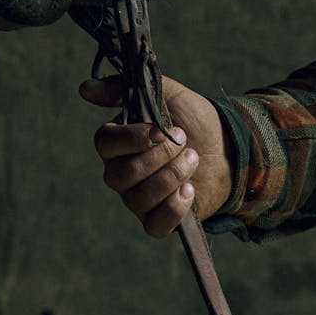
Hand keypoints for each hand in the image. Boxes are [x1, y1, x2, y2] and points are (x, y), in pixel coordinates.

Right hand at [80, 72, 231, 238]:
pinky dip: (173, 209)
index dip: (132, 139)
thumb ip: (129, 88)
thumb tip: (85, 89)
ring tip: (194, 159)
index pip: (105, 144)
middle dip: (159, 158)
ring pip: (139, 198)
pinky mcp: (159, 220)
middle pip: (122, 175)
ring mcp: (138, 199)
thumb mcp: (168, 96)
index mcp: (118, 143)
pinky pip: (154, 226)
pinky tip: (190, 190)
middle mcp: (122, 173)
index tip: (162, 131)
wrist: (231, 148)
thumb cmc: (195, 122)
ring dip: (172, 177)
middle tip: (185, 142)